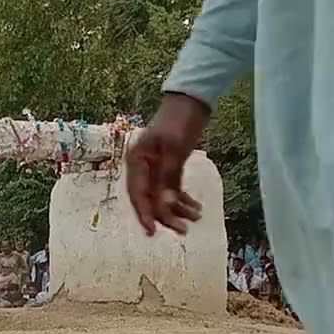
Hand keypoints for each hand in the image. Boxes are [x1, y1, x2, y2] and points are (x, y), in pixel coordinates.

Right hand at [126, 93, 207, 235]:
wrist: (192, 101)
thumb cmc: (179, 121)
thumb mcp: (174, 149)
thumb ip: (168, 178)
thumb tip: (165, 206)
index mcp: (136, 161)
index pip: (138, 194)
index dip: (145, 214)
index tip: (152, 232)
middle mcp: (143, 167)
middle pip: (150, 198)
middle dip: (165, 215)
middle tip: (182, 230)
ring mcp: (156, 167)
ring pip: (163, 195)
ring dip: (178, 208)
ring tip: (196, 218)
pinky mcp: (169, 166)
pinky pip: (173, 188)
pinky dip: (183, 199)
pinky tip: (196, 208)